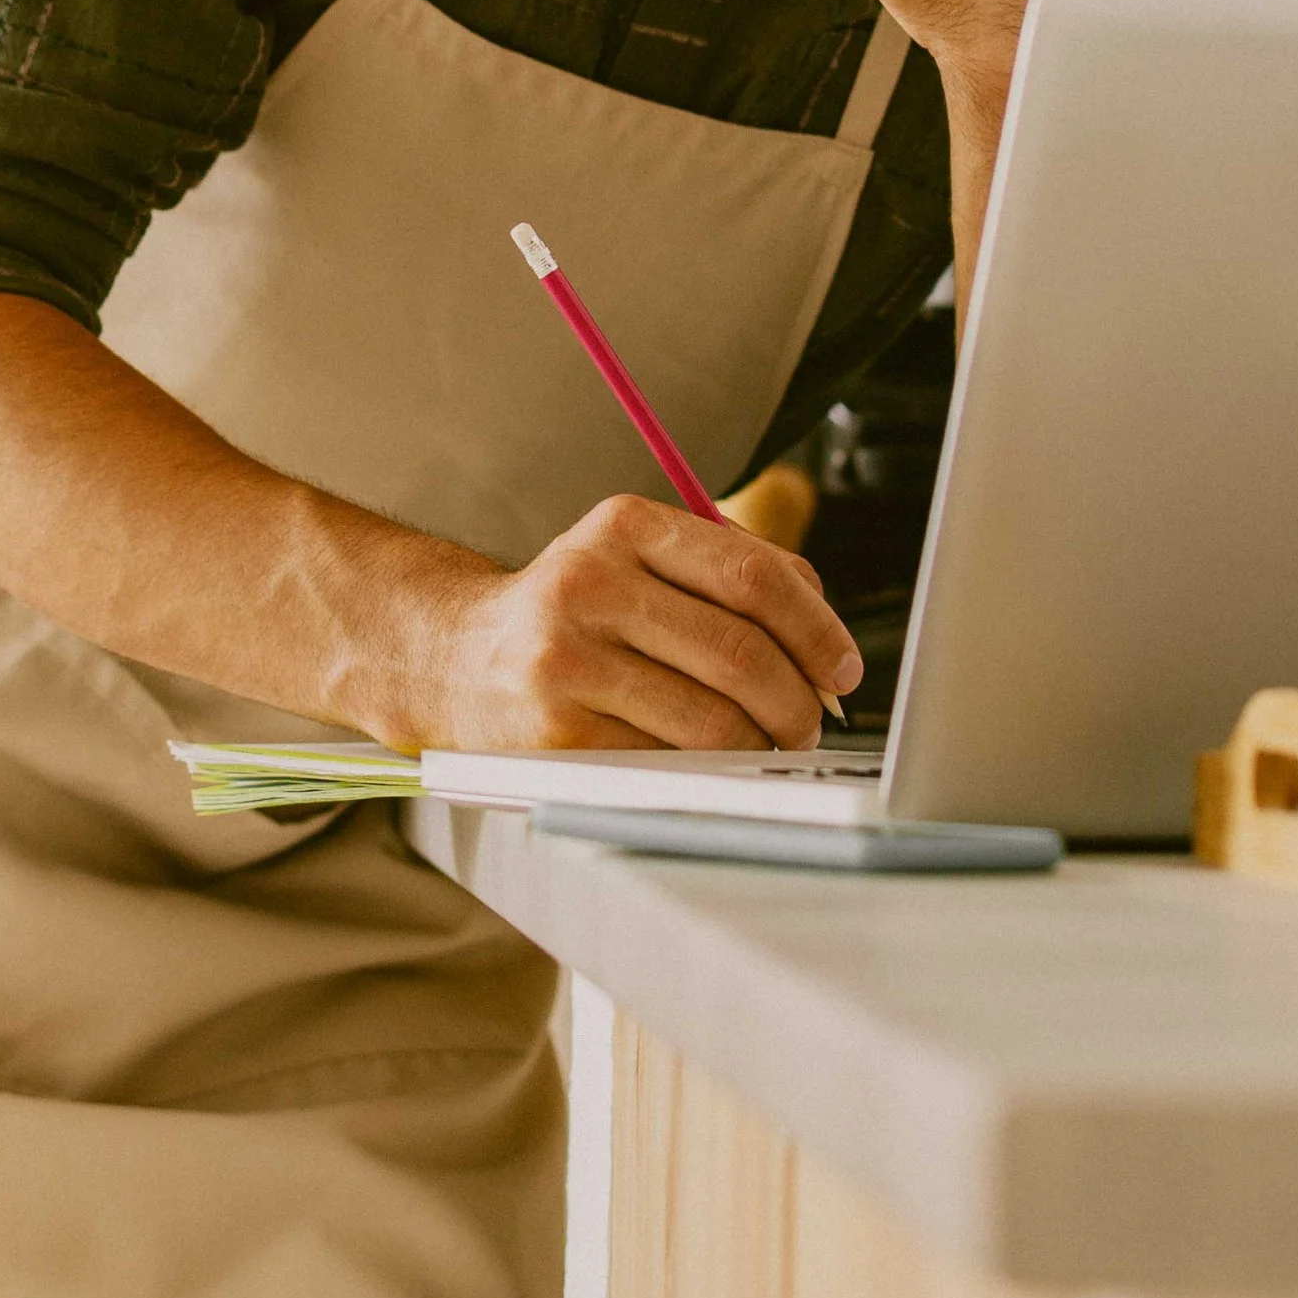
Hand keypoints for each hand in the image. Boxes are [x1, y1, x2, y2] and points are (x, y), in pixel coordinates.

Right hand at [409, 495, 863, 752]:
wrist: (453, 654)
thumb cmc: (574, 610)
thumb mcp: (638, 558)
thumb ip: (730, 575)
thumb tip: (825, 634)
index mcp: (625, 526)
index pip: (752, 575)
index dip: (816, 628)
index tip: (845, 666)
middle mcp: (591, 583)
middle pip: (739, 653)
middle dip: (797, 701)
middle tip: (811, 723)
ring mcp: (568, 660)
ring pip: (710, 721)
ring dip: (759, 746)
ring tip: (766, 747)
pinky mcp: (555, 733)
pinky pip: (665, 764)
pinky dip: (705, 772)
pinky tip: (706, 764)